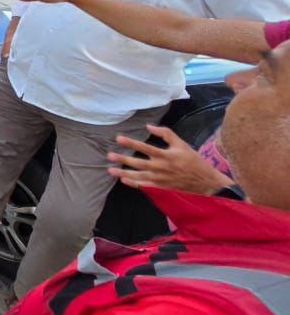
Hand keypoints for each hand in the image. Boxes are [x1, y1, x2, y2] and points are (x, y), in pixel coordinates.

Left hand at [107, 125, 231, 194]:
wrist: (205, 182)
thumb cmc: (192, 160)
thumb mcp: (181, 144)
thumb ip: (166, 134)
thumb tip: (149, 126)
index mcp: (166, 155)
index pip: (145, 147)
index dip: (131, 143)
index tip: (118, 138)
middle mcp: (161, 168)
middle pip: (138, 163)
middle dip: (123, 159)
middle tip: (109, 155)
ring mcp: (160, 180)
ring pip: (139, 177)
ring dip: (124, 173)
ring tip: (110, 170)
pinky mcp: (162, 189)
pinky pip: (145, 187)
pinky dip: (134, 184)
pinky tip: (124, 180)